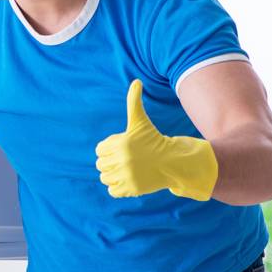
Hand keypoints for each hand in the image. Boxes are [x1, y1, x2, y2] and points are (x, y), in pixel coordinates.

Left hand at [94, 80, 218, 200]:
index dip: (110, 149)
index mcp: (121, 143)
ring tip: (127, 169)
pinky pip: (112, 190)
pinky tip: (129, 179)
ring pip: (104, 178)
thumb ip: (134, 102)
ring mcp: (127, 175)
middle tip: (126, 160)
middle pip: (100, 165)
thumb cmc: (153, 140)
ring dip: (113, 175)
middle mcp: (123, 160)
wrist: (172, 161)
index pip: (99, 150)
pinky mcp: (131, 189)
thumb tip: (136, 81)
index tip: (123, 148)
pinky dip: (118, 187)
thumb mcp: (141, 121)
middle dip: (111, 162)